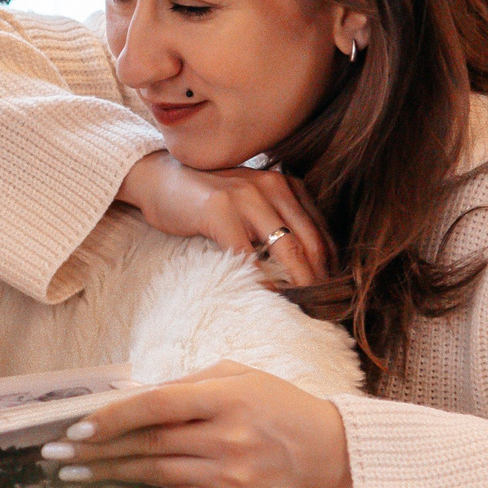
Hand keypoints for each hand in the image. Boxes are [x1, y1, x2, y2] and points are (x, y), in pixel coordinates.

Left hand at [40, 362, 352, 487]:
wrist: (328, 450)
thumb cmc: (278, 402)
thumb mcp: (237, 374)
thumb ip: (187, 381)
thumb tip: (134, 392)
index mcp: (225, 397)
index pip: (157, 405)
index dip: (114, 416)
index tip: (78, 425)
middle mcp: (225, 436)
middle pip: (148, 443)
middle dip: (96, 449)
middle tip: (54, 452)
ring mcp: (227, 471)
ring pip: (154, 472)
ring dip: (107, 472)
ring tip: (70, 471)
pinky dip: (142, 483)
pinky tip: (112, 479)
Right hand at [118, 152, 328, 286]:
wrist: (157, 178)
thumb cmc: (203, 197)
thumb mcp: (249, 200)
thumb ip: (274, 219)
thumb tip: (303, 264)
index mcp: (285, 184)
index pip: (320, 230)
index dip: (329, 265)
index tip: (330, 293)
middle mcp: (273, 185)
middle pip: (310, 241)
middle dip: (319, 279)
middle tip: (322, 309)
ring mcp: (247, 195)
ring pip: (287, 248)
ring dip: (298, 283)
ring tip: (301, 307)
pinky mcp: (220, 210)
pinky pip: (248, 254)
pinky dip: (260, 279)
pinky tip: (265, 297)